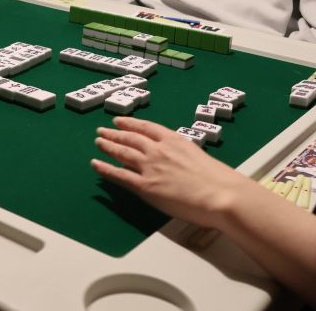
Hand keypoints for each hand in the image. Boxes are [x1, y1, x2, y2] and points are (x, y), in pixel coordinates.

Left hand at [92, 117, 251, 229]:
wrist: (219, 194)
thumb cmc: (217, 179)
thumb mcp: (197, 155)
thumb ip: (181, 153)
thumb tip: (174, 158)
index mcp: (174, 140)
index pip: (147, 127)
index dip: (131, 124)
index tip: (120, 121)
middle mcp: (158, 149)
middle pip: (131, 138)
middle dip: (115, 133)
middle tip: (103, 130)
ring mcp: (150, 167)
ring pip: (122, 152)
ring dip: (108, 146)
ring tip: (98, 141)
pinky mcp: (145, 186)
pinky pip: (119, 175)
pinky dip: (105, 168)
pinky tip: (95, 164)